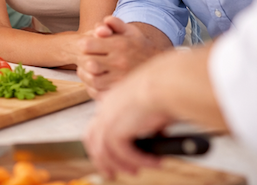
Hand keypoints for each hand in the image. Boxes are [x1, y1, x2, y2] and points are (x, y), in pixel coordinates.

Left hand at [76, 17, 163, 98]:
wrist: (162, 70)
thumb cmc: (141, 48)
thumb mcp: (131, 31)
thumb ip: (115, 23)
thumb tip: (102, 22)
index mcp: (119, 45)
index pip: (88, 45)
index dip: (84, 44)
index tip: (87, 46)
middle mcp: (120, 63)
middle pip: (88, 62)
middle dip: (83, 60)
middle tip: (85, 59)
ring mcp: (121, 79)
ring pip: (92, 79)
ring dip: (86, 75)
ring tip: (88, 70)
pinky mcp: (122, 92)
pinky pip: (100, 93)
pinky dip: (93, 88)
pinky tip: (95, 82)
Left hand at [83, 59, 171, 177]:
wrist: (165, 84)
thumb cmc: (164, 88)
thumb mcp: (151, 105)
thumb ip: (147, 120)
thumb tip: (156, 133)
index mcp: (111, 100)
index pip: (98, 124)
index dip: (103, 142)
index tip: (114, 154)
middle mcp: (105, 109)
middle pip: (92, 139)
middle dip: (100, 159)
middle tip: (110, 173)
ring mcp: (107, 119)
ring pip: (103, 150)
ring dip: (119, 164)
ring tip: (135, 171)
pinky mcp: (114, 130)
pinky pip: (122, 153)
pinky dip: (138, 161)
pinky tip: (154, 162)